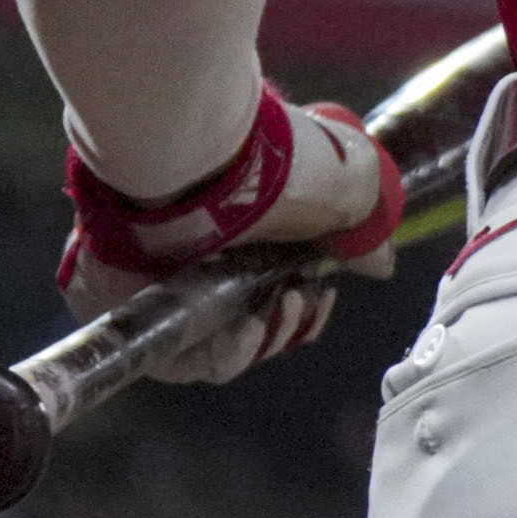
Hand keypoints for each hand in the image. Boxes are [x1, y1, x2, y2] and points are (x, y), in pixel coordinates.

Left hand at [55, 88, 407, 384]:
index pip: (274, 288)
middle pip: (250, 321)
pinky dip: (223, 355)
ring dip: (264, 340)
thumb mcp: (340, 181)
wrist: (190, 158)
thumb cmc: (267, 164)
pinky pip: (180, 359)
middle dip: (289, 323)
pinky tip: (246, 329)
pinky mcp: (135, 313)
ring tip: (279, 307)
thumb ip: (363, 226)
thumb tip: (381, 265)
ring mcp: (167, 288)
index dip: (306, 305)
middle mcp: (202, 261)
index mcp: (244, 233)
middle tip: (301, 298)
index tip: (324, 290)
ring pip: (218, 347)